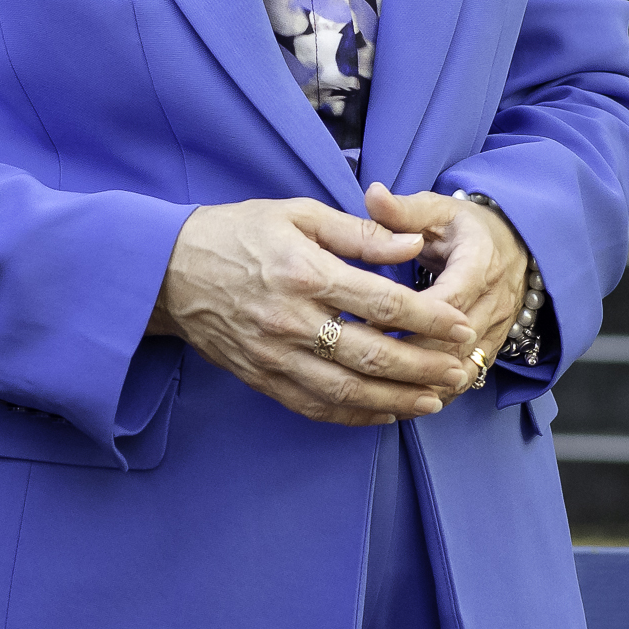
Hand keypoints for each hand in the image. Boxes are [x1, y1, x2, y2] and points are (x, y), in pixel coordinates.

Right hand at [157, 197, 479, 424]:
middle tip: (459, 369)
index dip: (429, 319)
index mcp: (305, 272)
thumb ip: (359, 233)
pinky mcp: (262, 378)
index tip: (460, 326)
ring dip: (396, 400)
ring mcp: (275, 355)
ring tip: (433, 400)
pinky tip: (385, 413)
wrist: (168, 271)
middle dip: (423, 367)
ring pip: (346, 390)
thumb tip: (412, 248)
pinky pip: (314, 406)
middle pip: (371, 355)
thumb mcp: (297, 213)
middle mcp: (291, 320)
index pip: (382, 304)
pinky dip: (354, 415)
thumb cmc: (237, 233)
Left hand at [365, 186, 531, 382]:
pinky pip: (468, 380)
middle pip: (454, 343)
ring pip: (463, 370)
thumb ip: (403, 210)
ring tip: (379, 390)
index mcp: (481, 262)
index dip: (409, 318)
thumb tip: (372, 194)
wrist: (516, 246)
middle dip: (410, 358)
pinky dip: (437, 393)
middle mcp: (495, 301)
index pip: (449, 299)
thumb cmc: (466, 228)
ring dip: (423, 384)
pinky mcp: (493, 349)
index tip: (367, 324)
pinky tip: (403, 400)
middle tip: (361, 363)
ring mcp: (498, 330)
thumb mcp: (437, 210)